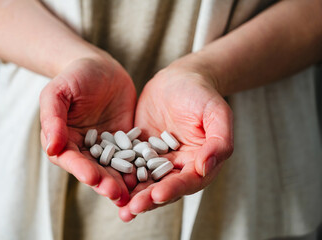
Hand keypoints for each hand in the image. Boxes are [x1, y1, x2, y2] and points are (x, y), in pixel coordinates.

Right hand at [40, 56, 136, 205]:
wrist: (102, 68)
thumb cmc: (75, 76)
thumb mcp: (59, 92)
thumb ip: (53, 117)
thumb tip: (51, 147)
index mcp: (64, 140)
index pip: (71, 159)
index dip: (80, 169)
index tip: (91, 177)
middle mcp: (85, 149)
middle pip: (93, 169)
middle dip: (104, 182)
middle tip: (116, 193)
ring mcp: (107, 148)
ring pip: (114, 168)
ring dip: (122, 182)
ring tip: (132, 194)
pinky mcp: (126, 143)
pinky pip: (133, 156)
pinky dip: (139, 167)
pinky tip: (149, 177)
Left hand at [119, 55, 233, 220]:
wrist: (179, 78)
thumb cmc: (202, 93)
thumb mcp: (216, 112)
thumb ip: (219, 141)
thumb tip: (205, 168)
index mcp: (199, 162)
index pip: (187, 181)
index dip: (174, 189)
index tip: (157, 195)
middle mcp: (178, 165)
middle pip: (164, 187)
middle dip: (148, 199)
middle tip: (131, 209)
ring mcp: (157, 159)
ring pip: (145, 181)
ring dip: (133, 195)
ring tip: (120, 210)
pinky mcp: (140, 150)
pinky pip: (129, 164)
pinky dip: (120, 175)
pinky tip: (107, 181)